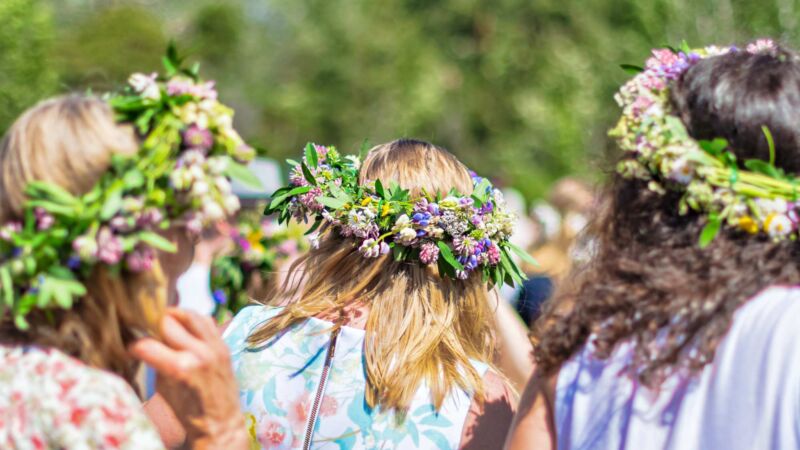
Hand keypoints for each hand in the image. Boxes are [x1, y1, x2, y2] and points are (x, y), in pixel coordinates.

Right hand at [130, 308, 247, 449]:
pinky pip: (207, 321)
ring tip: (164, 323)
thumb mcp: (164, 388)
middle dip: (152, 326)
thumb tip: (145, 341)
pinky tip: (184, 326)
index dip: (134, 346)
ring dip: (174, 316)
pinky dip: (193, 320)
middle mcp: (199, 353)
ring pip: (189, 314)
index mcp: (180, 367)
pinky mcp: (224, 345)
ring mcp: (214, 347)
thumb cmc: (188, 412)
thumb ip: (157, 361)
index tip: (131, 349)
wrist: (220, 423)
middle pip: (167, 322)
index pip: (147, 344)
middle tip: (146, 332)